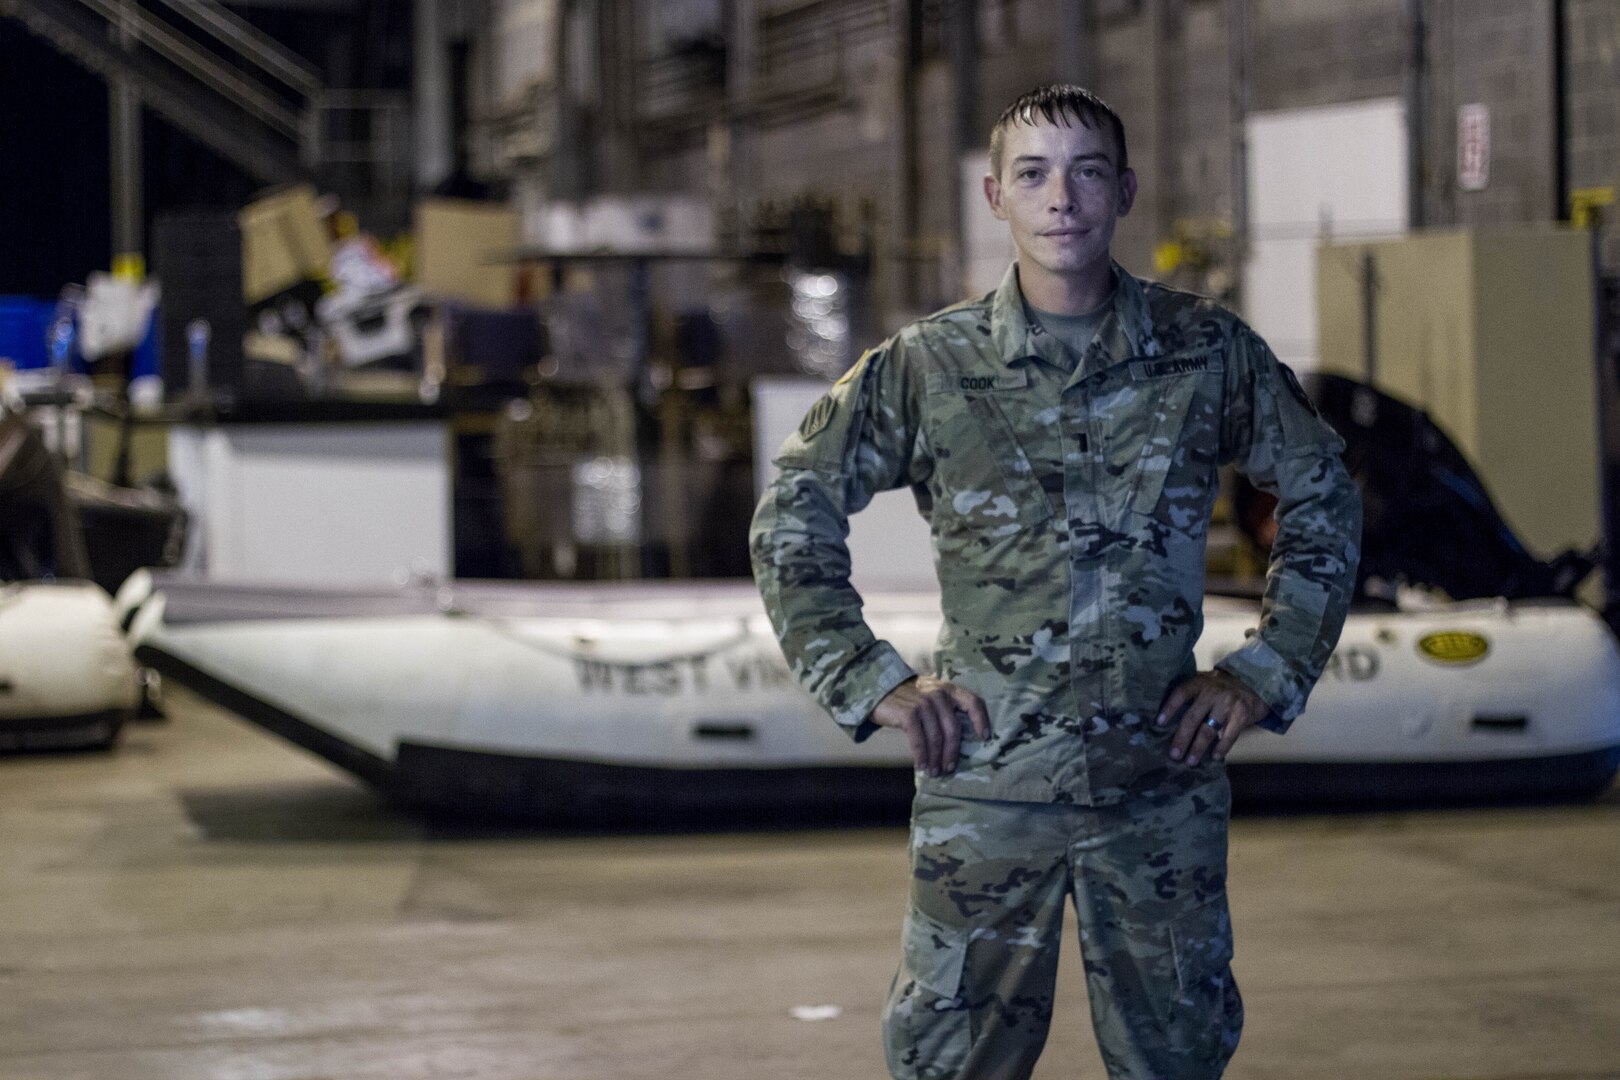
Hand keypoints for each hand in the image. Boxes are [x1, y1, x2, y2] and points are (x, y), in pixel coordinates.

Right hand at [871, 675, 990, 777]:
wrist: (880, 690)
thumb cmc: (909, 699)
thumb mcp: (931, 697)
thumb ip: (944, 711)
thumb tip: (956, 743)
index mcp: (949, 690)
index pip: (973, 702)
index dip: (981, 720)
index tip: (984, 737)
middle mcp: (939, 695)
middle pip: (953, 729)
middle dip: (952, 752)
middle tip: (949, 768)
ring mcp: (923, 703)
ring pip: (936, 738)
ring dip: (936, 758)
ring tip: (934, 772)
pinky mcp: (909, 714)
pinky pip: (919, 740)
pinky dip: (921, 756)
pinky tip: (921, 766)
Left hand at [1155, 670, 1267, 765]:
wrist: (1254, 684)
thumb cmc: (1221, 688)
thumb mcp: (1206, 683)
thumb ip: (1191, 695)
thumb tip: (1167, 720)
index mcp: (1199, 683)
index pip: (1180, 693)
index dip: (1169, 707)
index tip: (1159, 723)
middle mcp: (1212, 692)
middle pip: (1192, 717)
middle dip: (1182, 738)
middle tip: (1174, 755)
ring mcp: (1227, 704)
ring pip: (1208, 730)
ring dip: (1198, 748)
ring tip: (1190, 761)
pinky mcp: (1241, 715)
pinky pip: (1229, 736)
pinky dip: (1221, 748)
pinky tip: (1215, 757)